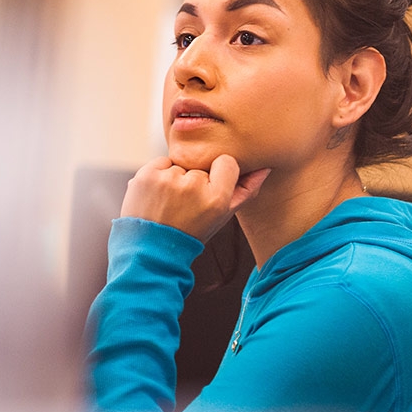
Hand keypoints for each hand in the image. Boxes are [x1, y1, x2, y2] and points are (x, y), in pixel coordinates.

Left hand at [120, 155, 270, 241]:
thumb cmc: (192, 231)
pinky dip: (159, 175)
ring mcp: (167, 180)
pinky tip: (157, 196)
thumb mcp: (222, 217)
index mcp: (216, 199)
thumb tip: (264, 167)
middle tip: (184, 205)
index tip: (209, 190)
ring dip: (175, 178)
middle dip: (194, 180)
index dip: (219, 174)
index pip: (227, 162)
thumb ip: (246, 191)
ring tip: (168, 203)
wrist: (151, 248)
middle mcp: (193, 186)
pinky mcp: (147, 175)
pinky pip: (161, 162)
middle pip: (201, 165)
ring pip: (180, 164)